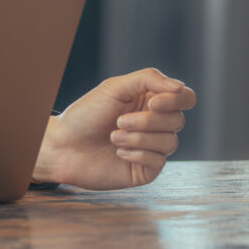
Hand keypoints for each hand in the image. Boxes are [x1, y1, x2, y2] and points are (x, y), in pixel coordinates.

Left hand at [31, 68, 195, 189]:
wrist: (63, 146)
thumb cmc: (86, 114)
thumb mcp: (115, 87)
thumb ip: (148, 79)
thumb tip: (180, 87)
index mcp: (151, 101)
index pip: (185, 97)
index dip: (175, 100)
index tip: (152, 103)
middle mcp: (155, 124)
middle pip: (177, 120)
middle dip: (147, 121)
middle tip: (119, 121)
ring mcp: (152, 147)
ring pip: (170, 141)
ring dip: (139, 138)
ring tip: (113, 136)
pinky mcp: (146, 169)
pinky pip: (159, 161)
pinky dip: (138, 153)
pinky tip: (118, 152)